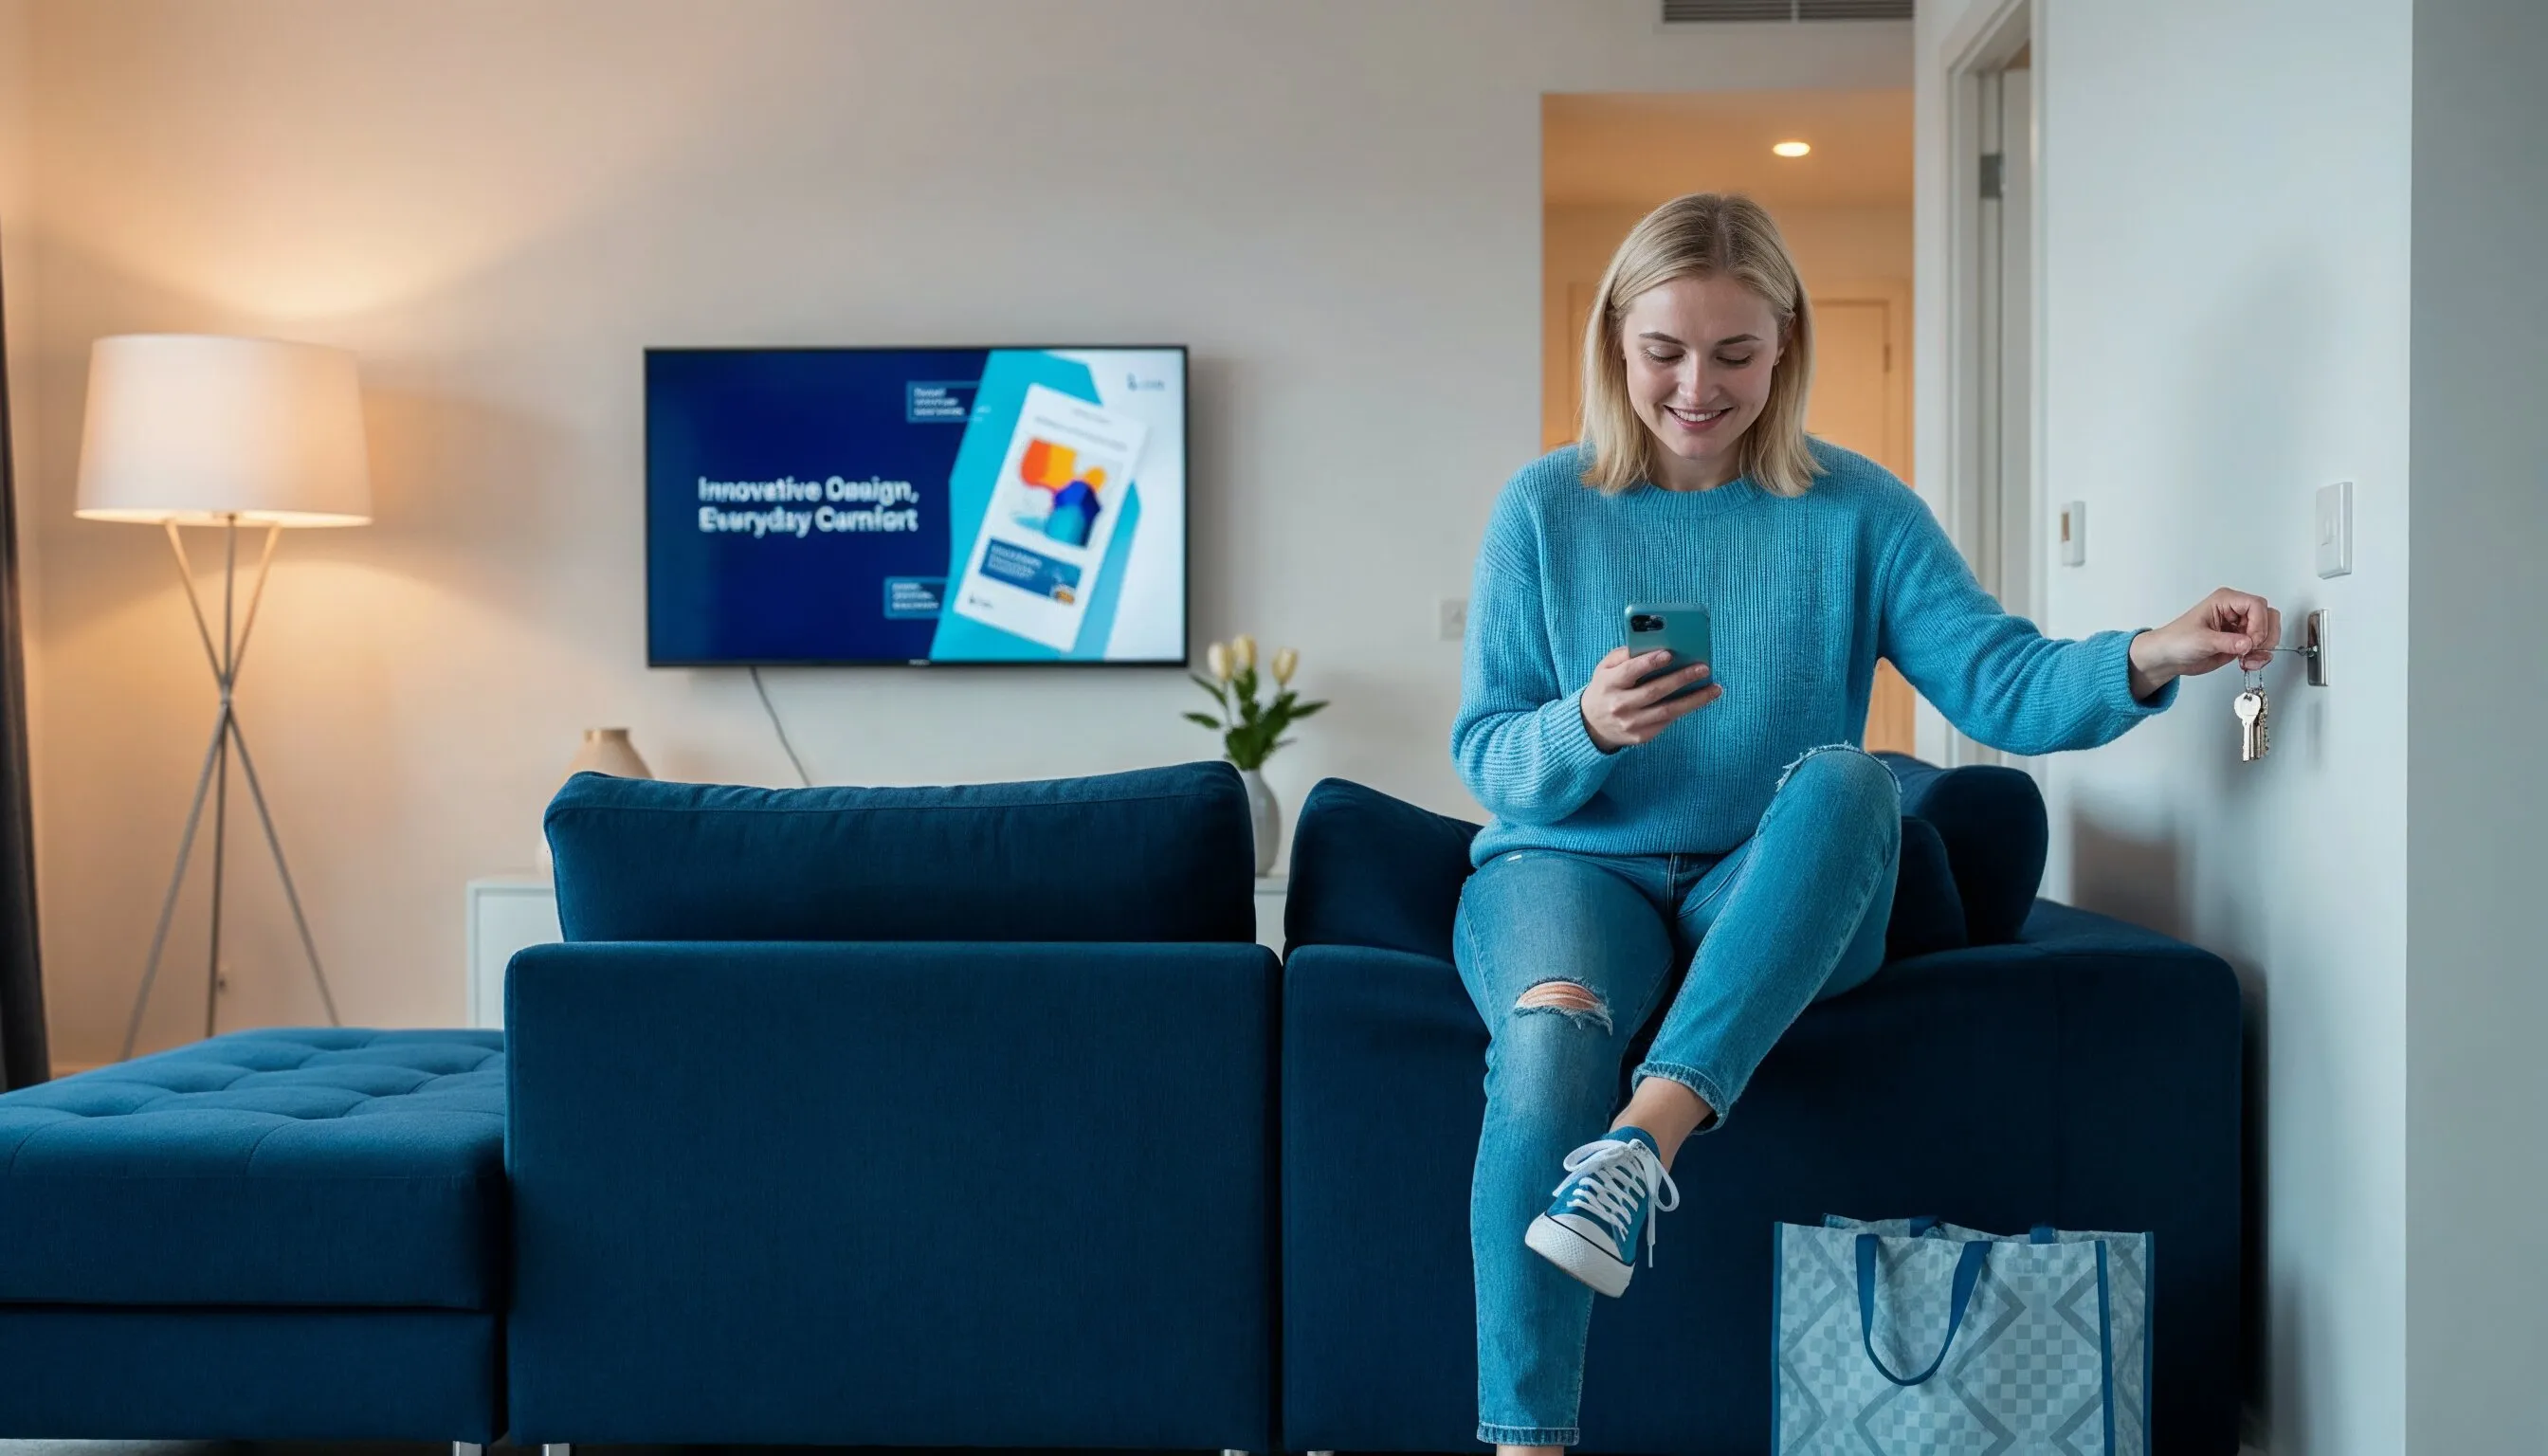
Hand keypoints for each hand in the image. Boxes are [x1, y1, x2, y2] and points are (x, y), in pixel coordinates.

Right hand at [1581, 647, 1721, 751]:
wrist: (1592, 724)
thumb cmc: (1606, 688)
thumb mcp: (1605, 668)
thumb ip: (1625, 656)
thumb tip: (1655, 645)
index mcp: (1608, 684)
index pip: (1630, 671)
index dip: (1649, 662)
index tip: (1669, 653)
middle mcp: (1619, 705)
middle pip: (1654, 691)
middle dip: (1681, 678)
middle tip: (1703, 668)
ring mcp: (1631, 724)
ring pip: (1668, 710)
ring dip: (1694, 699)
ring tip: (1715, 689)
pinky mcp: (1641, 736)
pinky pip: (1667, 721)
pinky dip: (1686, 709)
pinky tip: (1700, 698)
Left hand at [2128, 587, 2281, 698]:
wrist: (2168, 658)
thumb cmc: (2176, 640)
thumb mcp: (2201, 640)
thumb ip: (2227, 642)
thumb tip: (2248, 644)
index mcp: (2225, 601)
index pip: (2256, 604)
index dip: (2259, 623)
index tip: (2251, 641)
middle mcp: (2235, 611)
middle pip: (2269, 616)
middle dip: (2265, 635)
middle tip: (2252, 649)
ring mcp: (2239, 627)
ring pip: (2269, 631)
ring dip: (2264, 648)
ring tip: (2248, 659)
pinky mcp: (2241, 642)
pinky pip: (2262, 646)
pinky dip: (2260, 656)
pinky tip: (2247, 663)